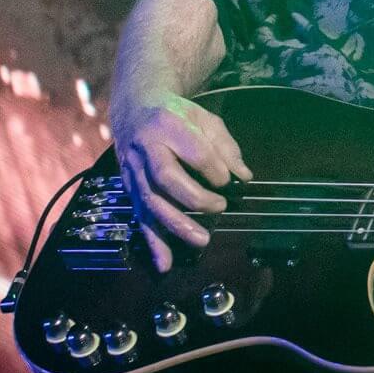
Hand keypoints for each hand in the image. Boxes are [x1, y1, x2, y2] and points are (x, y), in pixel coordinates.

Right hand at [109, 92, 252, 272]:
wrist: (135, 108)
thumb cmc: (176, 115)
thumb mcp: (204, 119)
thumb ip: (225, 147)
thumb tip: (244, 176)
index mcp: (168, 125)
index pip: (195, 152)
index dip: (215, 170)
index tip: (229, 181)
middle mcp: (146, 148)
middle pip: (166, 178)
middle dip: (195, 198)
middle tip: (221, 208)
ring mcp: (133, 170)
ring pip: (151, 201)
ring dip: (176, 225)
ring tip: (202, 241)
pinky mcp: (129, 188)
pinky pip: (140, 218)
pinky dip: (153, 243)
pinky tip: (165, 264)